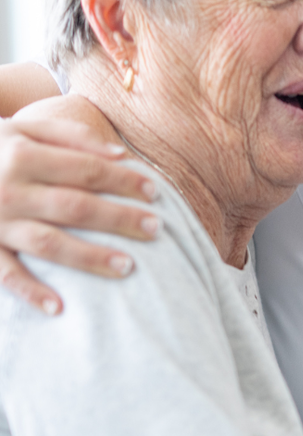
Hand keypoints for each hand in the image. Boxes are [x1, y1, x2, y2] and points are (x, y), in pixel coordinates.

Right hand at [0, 107, 158, 314]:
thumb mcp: (20, 127)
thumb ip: (69, 136)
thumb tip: (120, 153)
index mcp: (22, 154)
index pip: (86, 170)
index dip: (124, 181)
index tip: (155, 193)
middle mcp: (9, 188)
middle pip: (76, 206)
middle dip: (119, 219)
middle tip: (156, 229)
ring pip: (49, 243)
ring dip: (89, 257)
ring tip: (128, 266)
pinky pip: (5, 273)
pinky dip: (30, 291)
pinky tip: (59, 308)